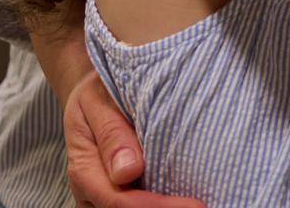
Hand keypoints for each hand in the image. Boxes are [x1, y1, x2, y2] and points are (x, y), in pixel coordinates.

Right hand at [63, 71, 204, 207]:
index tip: (195, 204)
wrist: (93, 93)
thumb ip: (112, 134)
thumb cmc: (98, 93)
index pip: (119, 200)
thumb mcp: (98, 101)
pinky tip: (186, 197)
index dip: (157, 207)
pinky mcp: (119, 194)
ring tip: (199, 200)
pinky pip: (138, 205)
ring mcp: (103, 197)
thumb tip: (128, 172)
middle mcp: (91, 191)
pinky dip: (163, 202)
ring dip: (165, 207)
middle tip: (204, 204)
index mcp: (85, 168)